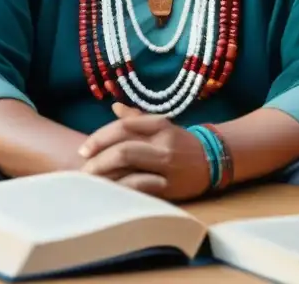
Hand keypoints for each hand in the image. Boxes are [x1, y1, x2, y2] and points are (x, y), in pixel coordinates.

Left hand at [78, 103, 210, 200]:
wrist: (215, 160)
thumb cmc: (181, 142)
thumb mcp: (162, 125)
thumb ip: (136, 118)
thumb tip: (114, 106)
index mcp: (159, 125)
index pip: (123, 128)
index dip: (99, 138)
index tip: (83, 150)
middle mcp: (163, 145)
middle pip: (123, 150)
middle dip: (98, 161)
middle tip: (84, 170)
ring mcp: (166, 168)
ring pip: (130, 170)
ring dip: (106, 177)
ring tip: (92, 183)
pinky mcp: (169, 188)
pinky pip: (140, 188)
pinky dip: (122, 190)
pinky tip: (110, 193)